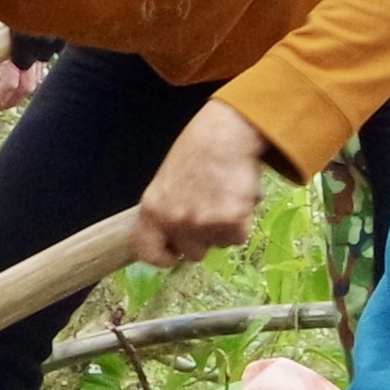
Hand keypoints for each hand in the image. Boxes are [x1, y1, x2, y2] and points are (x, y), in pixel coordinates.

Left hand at [136, 102, 275, 261]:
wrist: (226, 133)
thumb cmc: (196, 149)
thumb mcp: (166, 180)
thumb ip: (166, 210)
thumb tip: (173, 235)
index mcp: (152, 209)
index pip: (148, 252)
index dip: (162, 257)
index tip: (173, 253)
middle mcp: (174, 220)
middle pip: (191, 253)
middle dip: (201, 239)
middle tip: (210, 213)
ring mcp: (203, 223)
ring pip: (218, 245)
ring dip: (223, 229)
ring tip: (223, 199)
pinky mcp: (230, 221)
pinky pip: (237, 238)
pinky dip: (241, 224)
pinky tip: (237, 200)